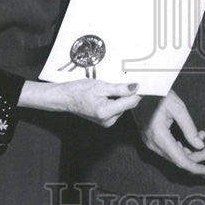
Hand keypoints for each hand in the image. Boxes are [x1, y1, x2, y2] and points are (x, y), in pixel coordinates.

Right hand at [20, 78, 140, 127]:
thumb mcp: (101, 86)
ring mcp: (106, 122)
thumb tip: (136, 87)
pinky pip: (116, 109)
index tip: (139, 82)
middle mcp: (108, 120)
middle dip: (124, 93)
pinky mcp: (105, 121)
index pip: (131, 101)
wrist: (65, 98)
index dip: (136, 91)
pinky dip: (114, 101)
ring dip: (118, 97)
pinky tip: (104, 96)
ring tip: (106, 90)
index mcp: (107, 112)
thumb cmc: (79, 90)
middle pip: (127, 104)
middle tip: (114, 84)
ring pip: (122, 106)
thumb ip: (120, 88)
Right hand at [140, 90, 204, 175]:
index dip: (195, 168)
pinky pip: (168, 149)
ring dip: (191, 151)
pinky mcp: (150, 138)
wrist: (140, 87)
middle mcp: (152, 143)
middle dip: (198, 156)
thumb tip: (200, 145)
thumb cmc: (158, 93)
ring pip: (174, 155)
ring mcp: (149, 142)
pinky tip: (192, 138)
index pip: (180, 160)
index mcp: (159, 136)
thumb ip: (189, 128)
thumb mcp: (178, 107)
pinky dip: (181, 147)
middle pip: (178, 159)